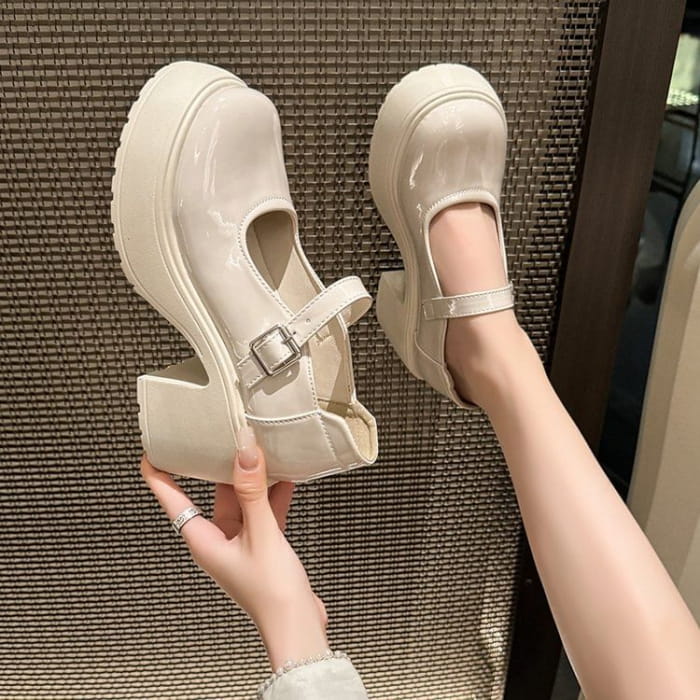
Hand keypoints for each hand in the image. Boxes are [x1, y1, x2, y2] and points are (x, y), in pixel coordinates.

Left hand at [140, 427, 328, 668]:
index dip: (159, 475)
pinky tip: (287, 478)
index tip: (152, 449)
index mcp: (203, 540)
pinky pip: (262, 512)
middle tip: (223, 433)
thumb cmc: (271, 592)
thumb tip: (243, 449)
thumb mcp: (261, 533)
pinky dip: (272, 496)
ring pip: (241, 501)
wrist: (296, 625)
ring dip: (252, 479)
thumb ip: (252, 491)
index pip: (172, 501)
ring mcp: (240, 543)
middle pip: (212, 493)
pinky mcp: (261, 546)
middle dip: (219, 465)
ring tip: (261, 449)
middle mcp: (217, 539)